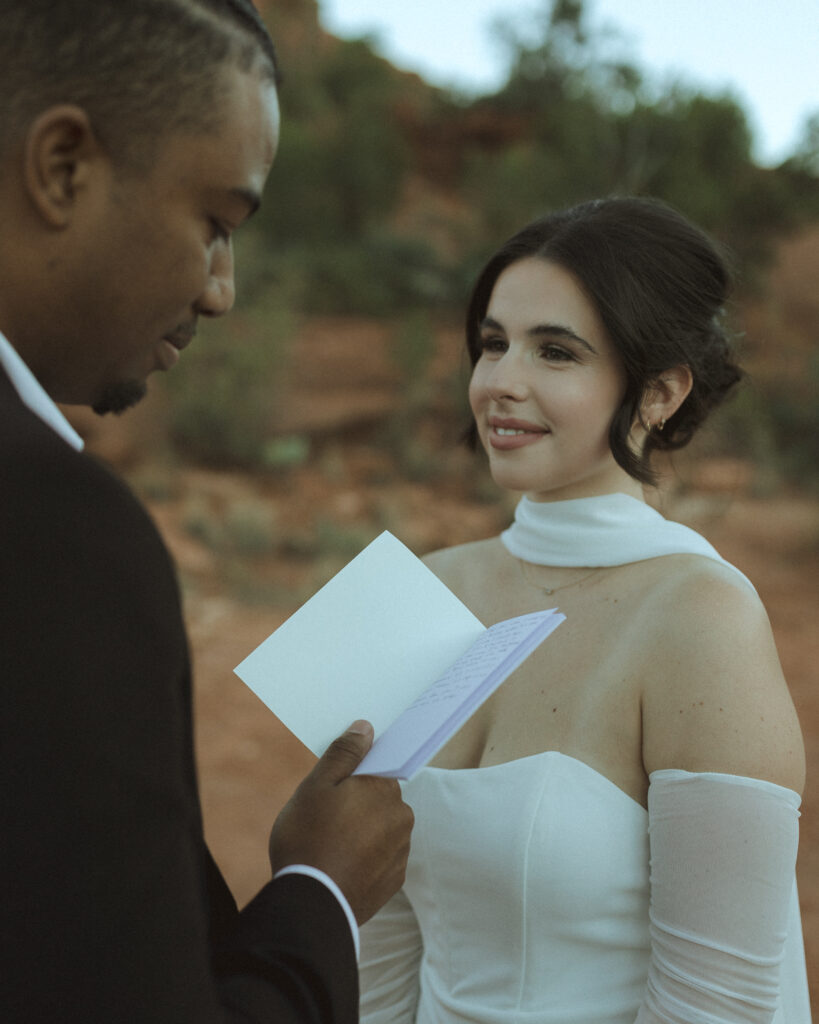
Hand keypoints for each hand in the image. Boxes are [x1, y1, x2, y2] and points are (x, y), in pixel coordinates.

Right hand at [269, 721, 413, 923]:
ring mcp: (400, 851)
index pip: (376, 770)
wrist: (311, 904)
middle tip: (323, 819)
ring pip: (380, 828)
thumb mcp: (317, 786)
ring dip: (362, 832)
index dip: (351, 778)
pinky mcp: (394, 881)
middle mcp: (401, 817)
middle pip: (378, 799)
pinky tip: (340, 865)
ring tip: (329, 846)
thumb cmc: (308, 838)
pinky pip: (380, 858)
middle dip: (356, 804)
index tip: (331, 790)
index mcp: (385, 789)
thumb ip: (344, 754)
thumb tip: (366, 728)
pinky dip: (364, 858)